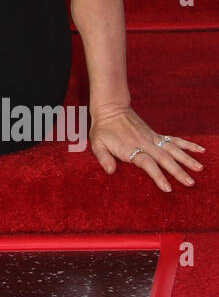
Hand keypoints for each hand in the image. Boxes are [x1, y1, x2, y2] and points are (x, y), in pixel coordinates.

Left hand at [89, 107, 204, 191]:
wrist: (111, 109)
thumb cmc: (103, 128)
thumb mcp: (96, 143)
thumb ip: (103, 157)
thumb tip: (110, 171)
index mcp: (131, 148)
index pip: (147, 163)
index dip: (157, 176)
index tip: (167, 187)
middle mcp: (145, 143)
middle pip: (164, 158)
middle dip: (178, 171)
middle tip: (190, 182)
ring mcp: (152, 139)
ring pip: (173, 149)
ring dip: (187, 159)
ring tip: (200, 168)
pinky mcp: (156, 135)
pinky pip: (174, 140)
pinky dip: (187, 145)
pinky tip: (200, 150)